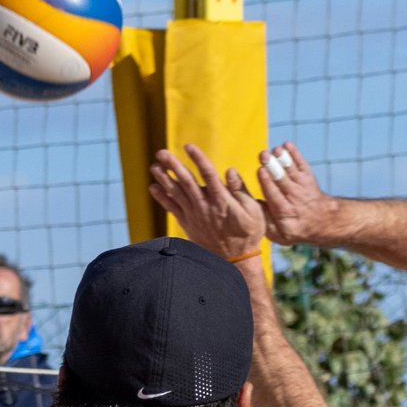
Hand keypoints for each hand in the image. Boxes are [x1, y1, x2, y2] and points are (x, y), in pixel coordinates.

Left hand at [149, 144, 263, 259]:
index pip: (207, 174)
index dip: (197, 159)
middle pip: (186, 181)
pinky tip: (153, 187)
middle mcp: (205, 206)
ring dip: (164, 179)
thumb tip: (230, 171)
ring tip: (154, 166)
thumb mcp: (253, 211)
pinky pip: (172, 209)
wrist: (236, 260)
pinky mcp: (189, 224)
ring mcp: (195, 216)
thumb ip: (240, 190)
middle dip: (173, 165)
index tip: (188, 146)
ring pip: (176, 193)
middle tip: (161, 152)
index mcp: (222, 200)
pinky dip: (162, 198)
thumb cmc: (248, 232)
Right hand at [257, 141, 333, 244]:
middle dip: (272, 166)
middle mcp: (294, 197)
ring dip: (283, 158)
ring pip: (291, 170)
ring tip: (275, 150)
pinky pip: (302, 164)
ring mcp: (302, 185)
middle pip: (282, 179)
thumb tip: (254, 207)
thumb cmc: (294, 228)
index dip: (267, 182)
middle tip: (264, 155)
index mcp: (284, 211)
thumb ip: (267, 223)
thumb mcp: (280, 235)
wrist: (322, 222)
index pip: (274, 194)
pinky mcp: (307, 177)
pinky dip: (295, 154)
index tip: (260, 171)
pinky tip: (286, 145)